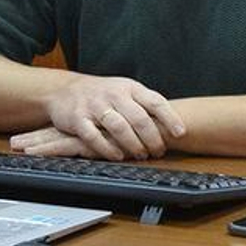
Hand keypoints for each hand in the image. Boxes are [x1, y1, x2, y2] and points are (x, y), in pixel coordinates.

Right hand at [10, 73, 185, 160]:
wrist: (65, 89)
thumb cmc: (103, 94)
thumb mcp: (125, 90)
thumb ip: (145, 103)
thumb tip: (174, 122)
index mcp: (130, 88)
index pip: (155, 101)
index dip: (170, 118)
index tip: (180, 133)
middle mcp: (114, 95)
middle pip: (139, 118)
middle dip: (152, 138)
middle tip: (159, 151)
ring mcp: (95, 106)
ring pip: (119, 127)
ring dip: (133, 145)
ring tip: (141, 155)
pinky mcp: (78, 119)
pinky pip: (94, 137)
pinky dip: (107, 149)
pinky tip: (118, 156)